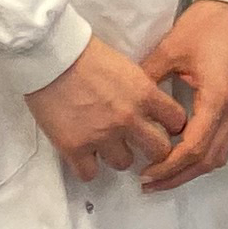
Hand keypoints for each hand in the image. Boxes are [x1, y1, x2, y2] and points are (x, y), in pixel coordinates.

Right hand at [26, 36, 189, 185]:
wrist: (50, 56)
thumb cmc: (87, 54)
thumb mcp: (127, 68)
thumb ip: (141, 91)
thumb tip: (151, 108)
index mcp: (144, 94)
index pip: (177, 121)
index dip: (171, 126)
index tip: (163, 127)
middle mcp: (128, 118)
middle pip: (159, 150)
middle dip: (152, 148)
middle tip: (140, 143)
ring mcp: (101, 135)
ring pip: (124, 163)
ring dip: (116, 155)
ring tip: (105, 144)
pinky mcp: (74, 147)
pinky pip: (89, 174)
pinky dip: (87, 167)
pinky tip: (84, 155)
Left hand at [137, 0, 227, 189]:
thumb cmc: (207, 24)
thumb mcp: (170, 50)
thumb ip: (149, 81)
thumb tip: (128, 105)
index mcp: (217, 98)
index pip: (193, 148)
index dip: (169, 167)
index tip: (146, 173)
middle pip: (209, 159)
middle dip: (179, 176)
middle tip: (150, 182)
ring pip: (221, 154)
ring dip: (194, 168)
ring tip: (165, 173)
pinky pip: (227, 141)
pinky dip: (206, 154)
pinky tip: (185, 152)